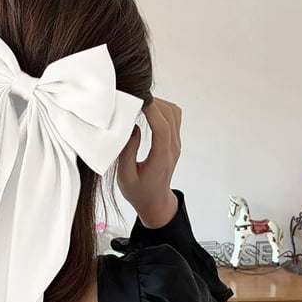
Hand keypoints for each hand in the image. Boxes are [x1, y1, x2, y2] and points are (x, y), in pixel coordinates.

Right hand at [117, 98, 181, 227]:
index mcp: (161, 158)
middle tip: (134, 99)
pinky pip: (173, 118)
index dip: (152, 111)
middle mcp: (172, 149)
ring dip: (159, 104)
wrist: (155, 202)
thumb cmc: (139, 192)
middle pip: (170, 116)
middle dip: (153, 103)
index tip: (138, 99)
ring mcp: (176, 144)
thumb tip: (131, 128)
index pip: (162, 128)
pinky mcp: (174, 142)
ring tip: (140, 104)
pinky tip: (147, 111)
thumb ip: (127, 152)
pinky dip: (161, 109)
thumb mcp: (125, 177)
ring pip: (174, 114)